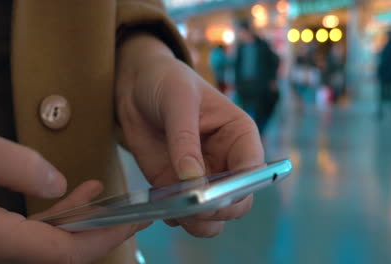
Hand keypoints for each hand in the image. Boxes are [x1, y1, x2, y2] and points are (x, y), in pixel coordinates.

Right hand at [0, 121, 149, 263]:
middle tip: (137, 210)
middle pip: (60, 256)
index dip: (104, 238)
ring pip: (49, 247)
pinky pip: (33, 235)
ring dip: (85, 223)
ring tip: (111, 196)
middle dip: (102, 234)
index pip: (61, 253)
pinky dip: (61, 216)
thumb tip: (60, 185)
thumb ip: (10, 164)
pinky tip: (80, 193)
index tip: (135, 217)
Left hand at [116, 35, 263, 236]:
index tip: (213, 196)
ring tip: (175, 211)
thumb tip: (192, 179)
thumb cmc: (167, 82)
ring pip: (214, 215)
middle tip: (192, 209)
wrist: (137, 86)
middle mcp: (227, 160)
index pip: (253, 171)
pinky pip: (185, 213)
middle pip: (237, 200)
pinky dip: (176, 218)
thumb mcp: (177, 100)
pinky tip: (162, 207)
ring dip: (198, 221)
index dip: (239, 189)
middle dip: (218, 210)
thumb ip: (184, 138)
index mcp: (239, 135)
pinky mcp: (177, 186)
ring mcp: (203, 177)